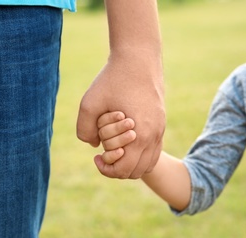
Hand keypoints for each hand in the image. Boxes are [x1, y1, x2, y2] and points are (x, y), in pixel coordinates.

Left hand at [76, 52, 164, 178]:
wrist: (138, 58)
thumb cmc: (113, 79)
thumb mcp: (89, 103)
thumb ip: (84, 130)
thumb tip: (95, 145)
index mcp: (139, 135)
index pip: (125, 170)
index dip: (107, 170)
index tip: (96, 157)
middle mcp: (154, 135)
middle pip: (137, 171)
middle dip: (118, 169)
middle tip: (104, 154)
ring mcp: (160, 129)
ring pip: (148, 163)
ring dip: (130, 163)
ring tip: (115, 149)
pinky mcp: (161, 122)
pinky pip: (154, 150)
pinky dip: (140, 154)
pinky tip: (126, 140)